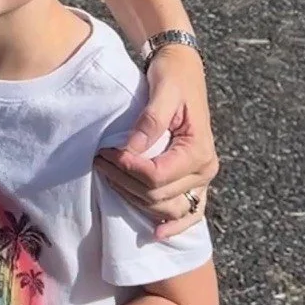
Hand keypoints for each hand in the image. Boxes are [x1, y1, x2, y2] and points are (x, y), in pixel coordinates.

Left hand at [97, 43, 217, 239]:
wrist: (183, 70)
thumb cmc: (173, 77)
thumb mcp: (163, 91)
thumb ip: (150, 122)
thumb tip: (131, 151)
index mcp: (199, 150)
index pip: (159, 176)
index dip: (130, 170)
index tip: (108, 153)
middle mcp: (205, 170)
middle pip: (158, 195)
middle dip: (125, 181)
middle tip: (100, 159)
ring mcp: (201, 179)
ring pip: (165, 207)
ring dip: (134, 198)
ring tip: (108, 176)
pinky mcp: (193, 180)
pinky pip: (188, 212)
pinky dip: (173, 225)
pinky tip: (155, 234)